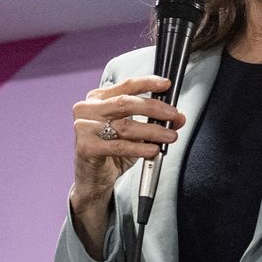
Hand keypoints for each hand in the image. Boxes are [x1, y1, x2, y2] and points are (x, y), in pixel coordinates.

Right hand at [69, 76, 185, 207]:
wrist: (93, 178)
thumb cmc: (111, 151)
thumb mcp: (134, 133)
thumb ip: (153, 122)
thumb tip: (178, 118)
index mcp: (97, 99)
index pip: (125, 86)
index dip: (147, 83)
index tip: (166, 84)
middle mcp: (87, 109)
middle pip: (125, 103)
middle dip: (154, 108)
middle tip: (173, 114)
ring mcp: (84, 128)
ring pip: (125, 126)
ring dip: (152, 131)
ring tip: (169, 136)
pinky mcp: (86, 147)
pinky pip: (119, 146)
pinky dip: (140, 148)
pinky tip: (153, 149)